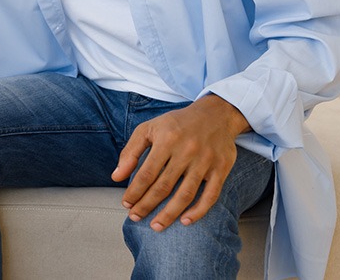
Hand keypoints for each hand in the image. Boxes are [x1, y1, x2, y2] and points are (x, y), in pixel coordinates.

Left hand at [111, 95, 250, 230]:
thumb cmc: (177, 124)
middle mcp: (187, 150)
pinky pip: (210, 195)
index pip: (146, 173)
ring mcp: (206, 161)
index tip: (126, 204)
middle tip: (136, 218)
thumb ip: (131, 152)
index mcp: (166, 139)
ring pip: (185, 194)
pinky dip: (198, 211)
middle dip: (147, 205)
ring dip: (169, 214)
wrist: (216, 114)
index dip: (134, 192)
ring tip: (156, 226)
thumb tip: (116, 177)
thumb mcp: (149, 129)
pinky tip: (185, 221)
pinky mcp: (222, 168)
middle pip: (163, 186)